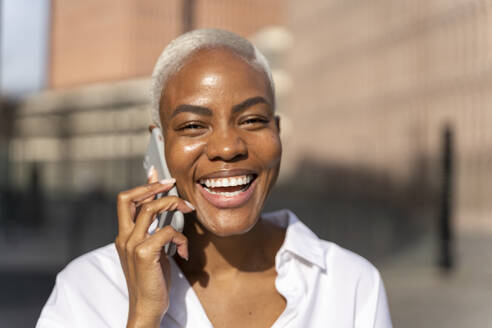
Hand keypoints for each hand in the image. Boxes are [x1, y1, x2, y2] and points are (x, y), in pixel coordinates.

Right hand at [116, 167, 193, 327]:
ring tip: (188, 208)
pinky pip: (167, 231)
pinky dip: (181, 238)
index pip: (126, 200)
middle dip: (152, 186)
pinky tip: (184, 251)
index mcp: (124, 235)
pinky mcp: (144, 253)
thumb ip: (155, 231)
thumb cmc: (153, 280)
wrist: (146, 307)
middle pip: (129, 198)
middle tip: (172, 184)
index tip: (156, 173)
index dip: (142, 184)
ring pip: (151, 209)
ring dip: (173, 203)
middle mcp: (124, 237)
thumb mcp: (152, 251)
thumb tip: (165, 213)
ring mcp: (132, 244)